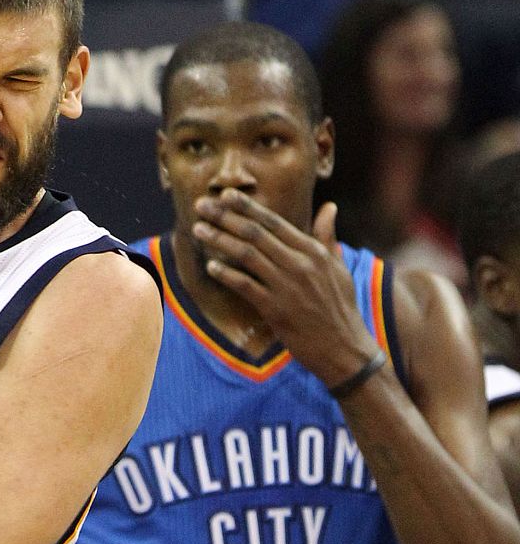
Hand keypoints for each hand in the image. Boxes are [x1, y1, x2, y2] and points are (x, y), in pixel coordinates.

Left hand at [192, 190, 378, 385]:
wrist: (344, 348)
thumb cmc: (340, 307)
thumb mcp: (338, 268)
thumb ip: (327, 236)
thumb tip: (330, 206)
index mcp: (313, 251)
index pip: (274, 222)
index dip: (247, 207)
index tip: (226, 194)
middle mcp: (300, 263)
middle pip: (255, 233)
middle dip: (225, 217)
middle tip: (201, 205)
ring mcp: (287, 286)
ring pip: (247, 255)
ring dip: (220, 240)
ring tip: (198, 229)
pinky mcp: (276, 309)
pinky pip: (246, 286)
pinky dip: (227, 274)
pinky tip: (210, 266)